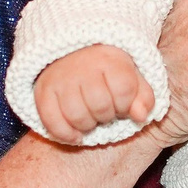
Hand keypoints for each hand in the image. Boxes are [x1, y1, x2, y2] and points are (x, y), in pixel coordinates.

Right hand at [35, 46, 155, 144]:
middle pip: (100, 106)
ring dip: (87, 125)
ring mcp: (60, 78)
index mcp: (109, 59)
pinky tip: (76, 134)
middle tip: (104, 110)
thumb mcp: (132, 77)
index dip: (126, 104)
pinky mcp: (43, 91)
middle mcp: (83, 66)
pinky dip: (65, 134)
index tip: (121, 102)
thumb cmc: (108, 71)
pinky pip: (52, 122)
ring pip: (77, 116)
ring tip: (91, 118)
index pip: (124, 90)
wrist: (71, 54)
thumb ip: (144, 97)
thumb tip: (140, 116)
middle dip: (107, 115)